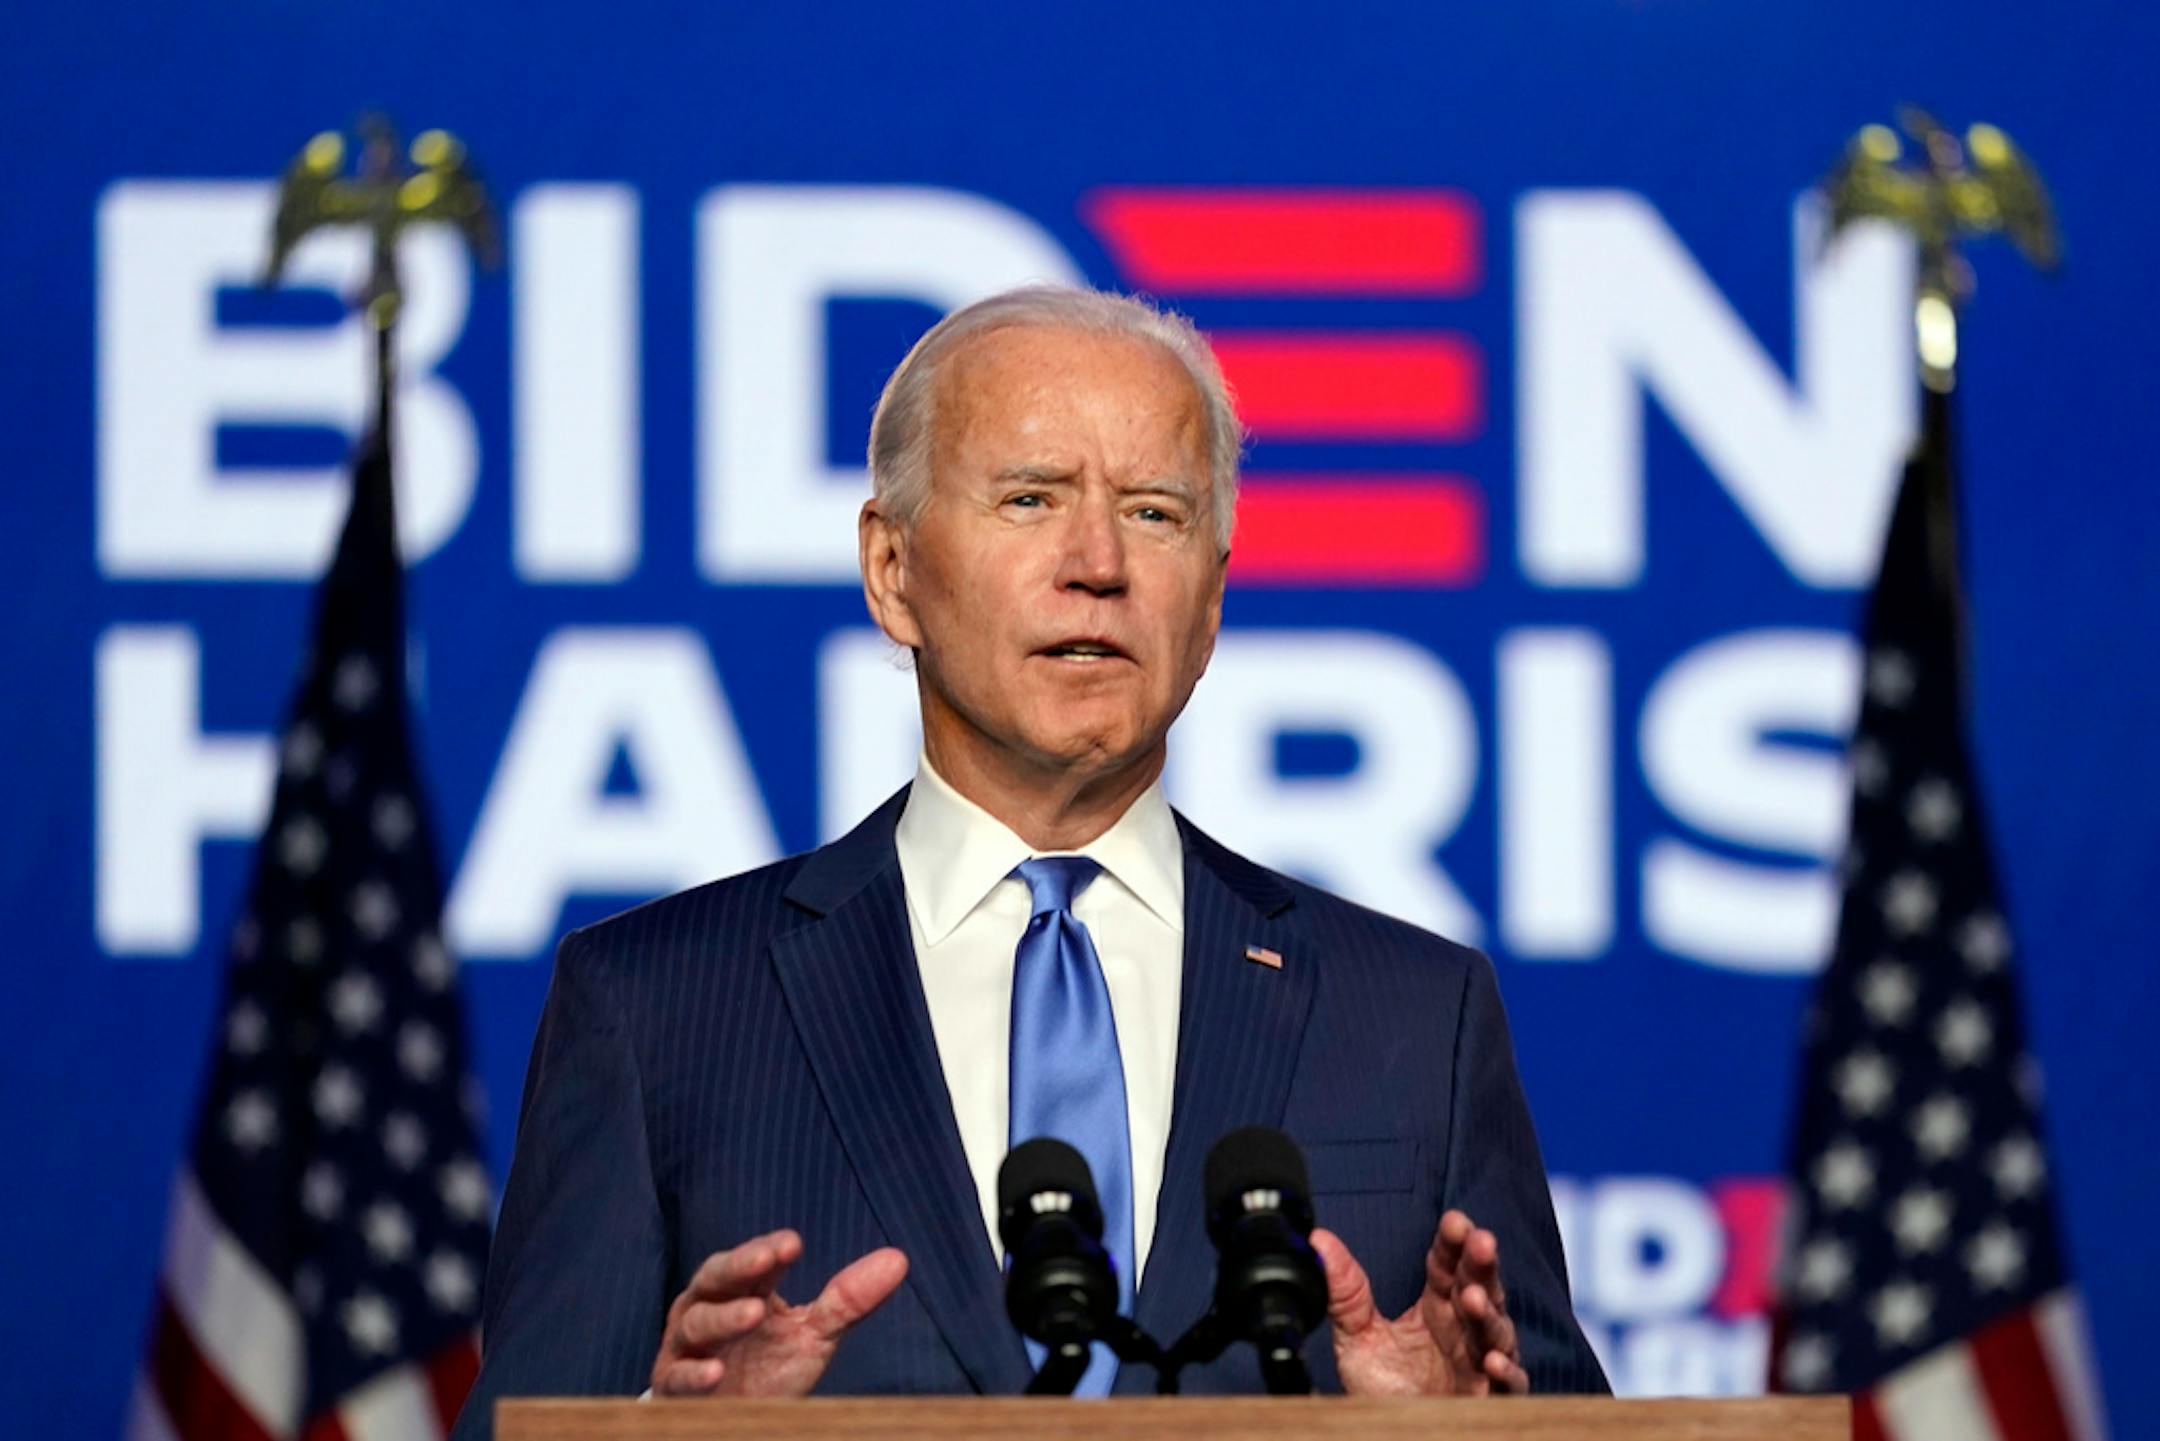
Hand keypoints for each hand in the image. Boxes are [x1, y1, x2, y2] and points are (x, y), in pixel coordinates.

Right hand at [650, 1229, 907, 1396]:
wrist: (735, 1422)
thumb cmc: (770, 1370)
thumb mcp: (814, 1335)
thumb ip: (848, 1300)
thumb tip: (898, 1258)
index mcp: (743, 1289)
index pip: (755, 1261)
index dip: (769, 1250)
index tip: (792, 1244)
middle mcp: (709, 1307)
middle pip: (718, 1277)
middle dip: (740, 1265)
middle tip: (767, 1257)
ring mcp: (687, 1346)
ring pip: (696, 1322)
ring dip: (722, 1317)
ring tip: (752, 1314)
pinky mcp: (673, 1384)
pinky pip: (677, 1376)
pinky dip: (692, 1374)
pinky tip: (713, 1373)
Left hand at [1312, 1210, 1529, 1395]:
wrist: (1391, 1434)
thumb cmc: (1385, 1389)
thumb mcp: (1357, 1337)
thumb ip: (1344, 1291)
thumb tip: (1318, 1241)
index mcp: (1437, 1306)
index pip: (1448, 1265)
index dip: (1453, 1242)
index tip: (1455, 1221)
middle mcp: (1463, 1329)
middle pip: (1480, 1288)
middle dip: (1482, 1264)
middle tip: (1481, 1241)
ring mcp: (1478, 1362)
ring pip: (1496, 1331)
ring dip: (1489, 1314)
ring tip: (1474, 1298)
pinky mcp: (1487, 1399)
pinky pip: (1508, 1384)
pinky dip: (1505, 1371)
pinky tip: (1492, 1360)